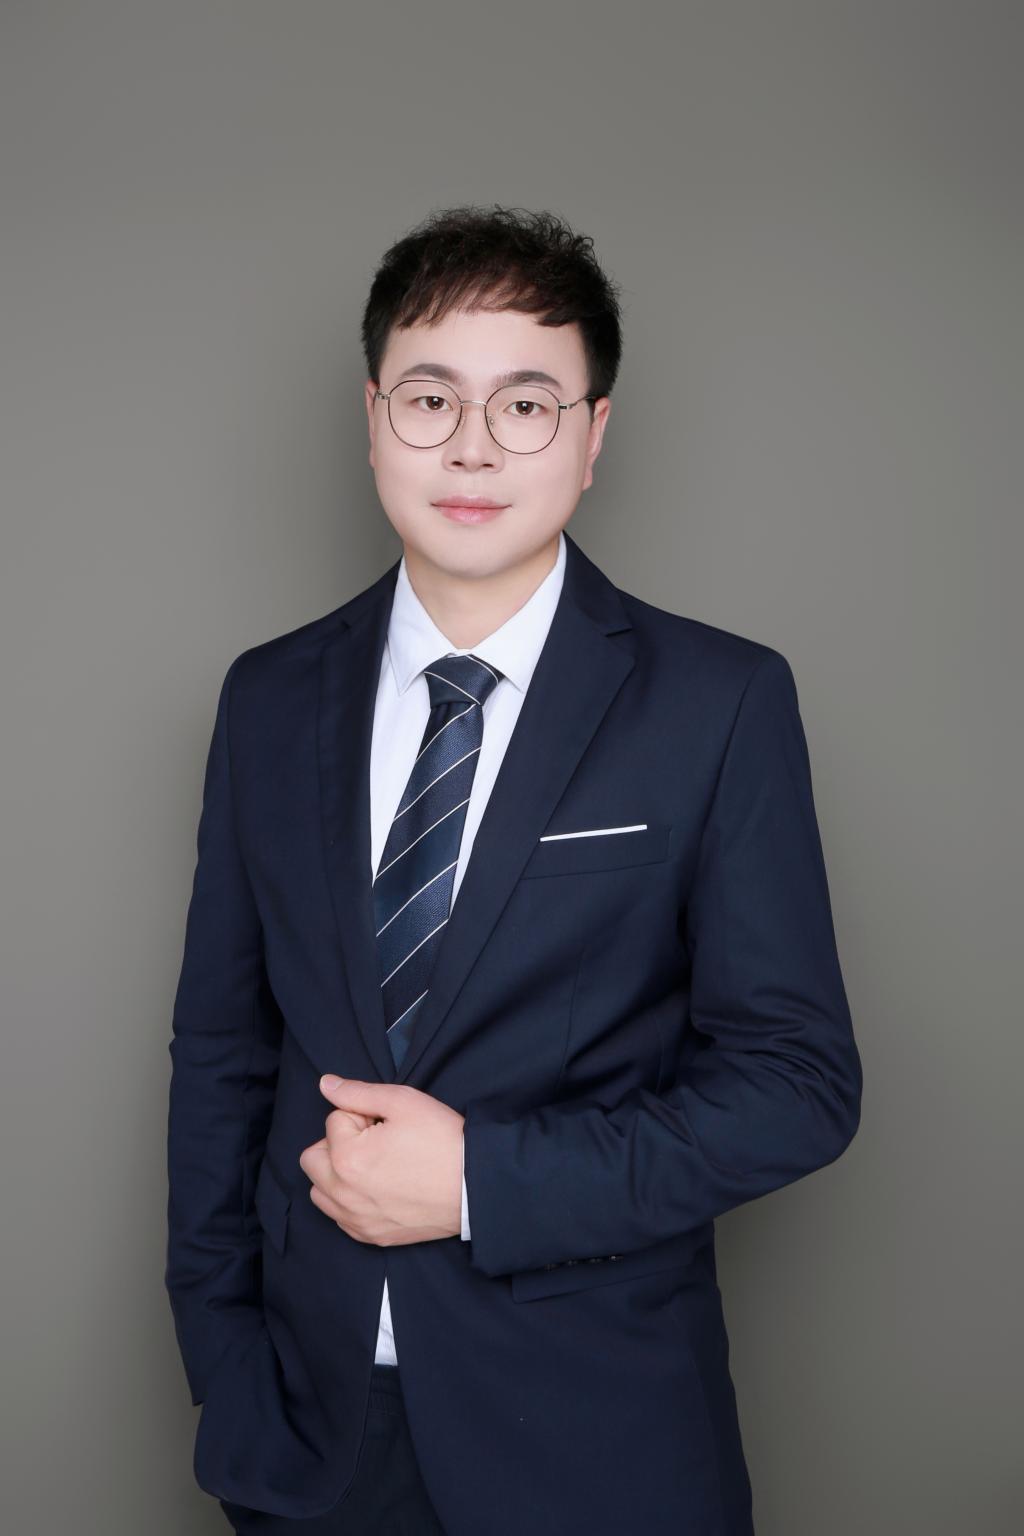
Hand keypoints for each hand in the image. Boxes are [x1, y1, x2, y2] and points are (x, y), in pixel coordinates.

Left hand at [299, 1076, 464, 1245]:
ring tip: (373, 1164)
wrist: (475, 1186)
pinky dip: (349, 1201)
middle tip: (374, 1140)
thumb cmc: (442, 1140)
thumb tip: (325, 1084)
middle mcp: (343, 1195)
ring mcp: (356, 1220)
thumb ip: (357, 1092)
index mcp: (346, 1158)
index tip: (388, 1122)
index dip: (361, 1114)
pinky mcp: (371, 1236)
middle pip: (313, 1158)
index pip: (333, 1121)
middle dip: (337, 1143)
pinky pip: (339, 1217)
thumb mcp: (403, 1101)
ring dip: (336, 1173)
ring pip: (319, 1191)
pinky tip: (377, 1188)